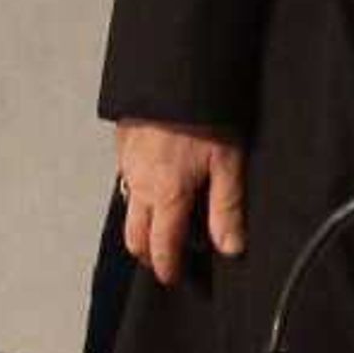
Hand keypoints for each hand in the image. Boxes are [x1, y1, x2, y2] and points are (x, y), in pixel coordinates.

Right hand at [116, 119, 247, 286]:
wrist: (175, 74)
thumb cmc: (205, 116)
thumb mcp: (227, 163)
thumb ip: (227, 209)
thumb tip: (230, 248)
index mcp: (166, 196)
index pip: (160, 247)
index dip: (167, 269)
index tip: (174, 278)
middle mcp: (140, 186)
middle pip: (134, 237)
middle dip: (148, 253)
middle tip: (166, 259)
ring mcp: (127, 165)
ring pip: (127, 209)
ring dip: (141, 223)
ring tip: (165, 222)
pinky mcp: (123, 145)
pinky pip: (125, 181)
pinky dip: (137, 194)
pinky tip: (157, 184)